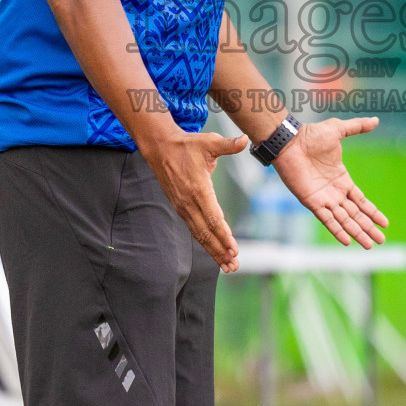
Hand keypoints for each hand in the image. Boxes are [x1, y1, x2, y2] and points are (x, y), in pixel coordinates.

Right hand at [141, 130, 248, 272]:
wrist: (160, 148)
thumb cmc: (188, 145)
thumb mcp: (209, 142)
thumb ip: (228, 145)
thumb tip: (245, 139)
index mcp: (199, 189)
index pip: (213, 218)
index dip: (224, 236)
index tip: (234, 250)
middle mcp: (189, 202)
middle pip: (206, 233)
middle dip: (220, 250)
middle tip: (234, 265)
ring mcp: (183, 207)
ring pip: (199, 234)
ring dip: (213, 250)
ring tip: (227, 266)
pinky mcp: (180, 208)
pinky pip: (194, 229)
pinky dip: (204, 242)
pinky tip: (213, 251)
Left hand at [272, 117, 388, 247]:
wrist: (290, 141)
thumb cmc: (311, 135)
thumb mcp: (338, 129)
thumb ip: (357, 127)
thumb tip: (376, 120)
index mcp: (342, 180)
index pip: (361, 201)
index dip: (372, 212)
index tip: (385, 223)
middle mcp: (334, 193)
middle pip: (355, 215)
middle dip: (368, 228)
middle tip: (381, 241)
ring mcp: (324, 199)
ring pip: (344, 220)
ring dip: (357, 233)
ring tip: (369, 246)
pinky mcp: (312, 202)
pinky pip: (327, 219)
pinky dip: (337, 230)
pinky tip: (347, 241)